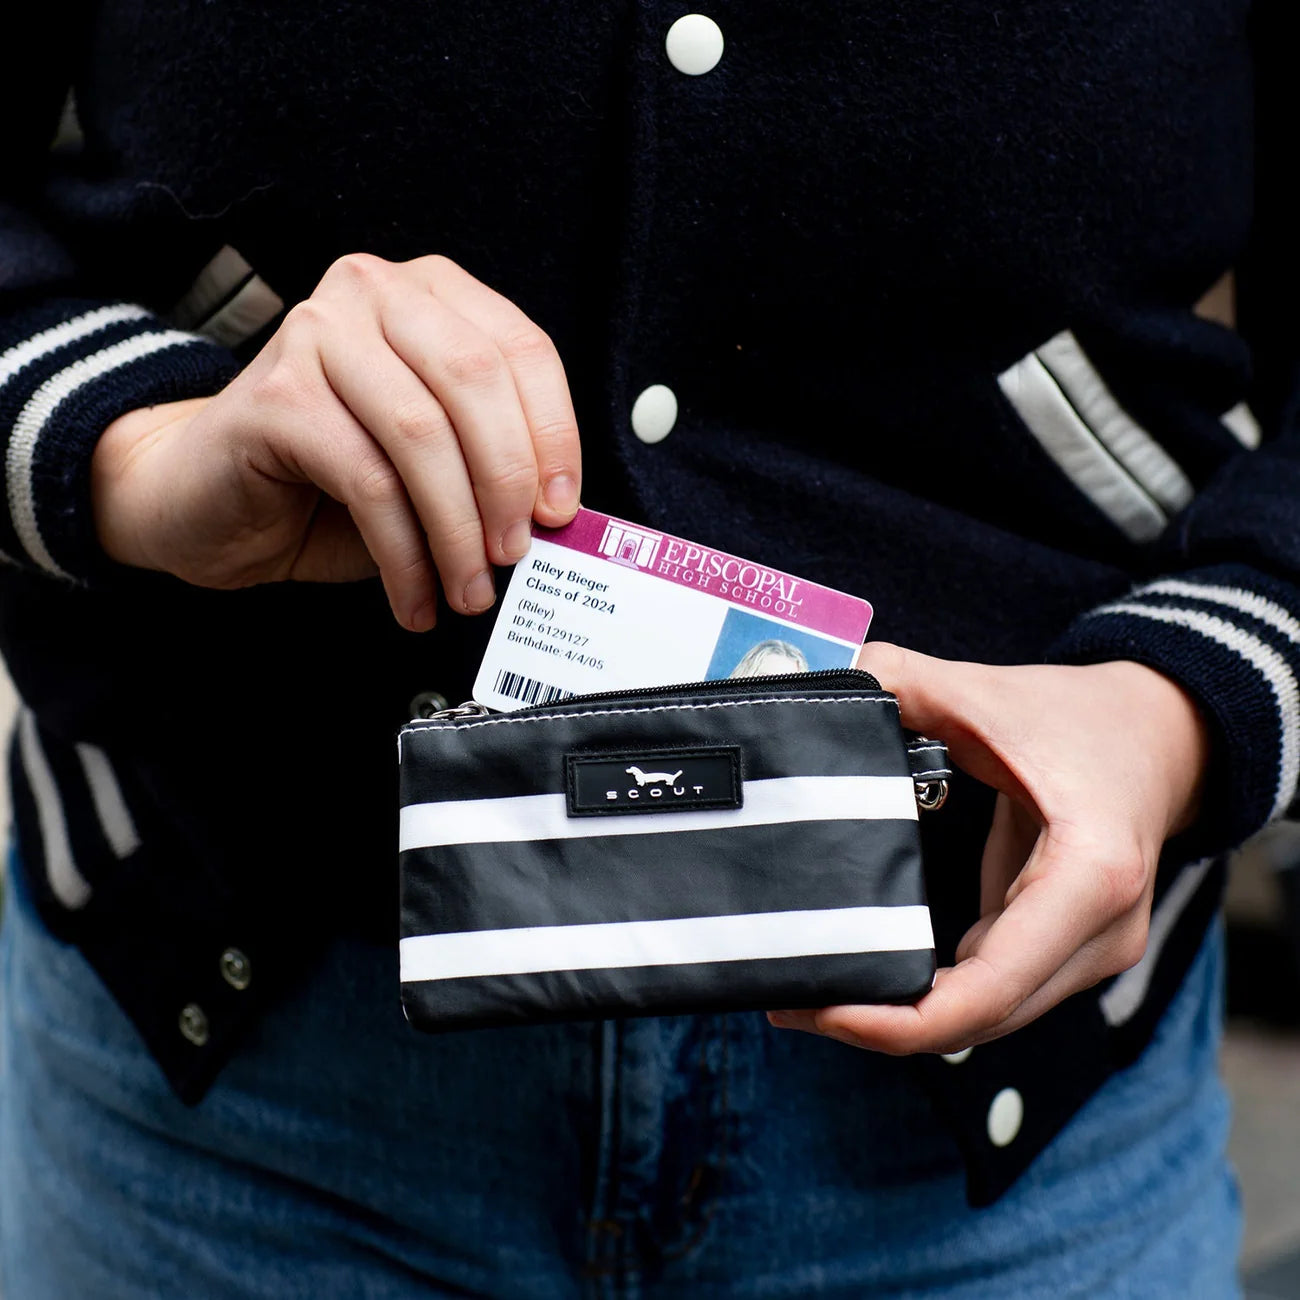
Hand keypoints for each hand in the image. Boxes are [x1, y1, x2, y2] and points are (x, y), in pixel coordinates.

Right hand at [91, 254, 581, 629]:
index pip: (521, 350)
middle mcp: (372, 293)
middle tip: (516, 555)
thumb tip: (557, 517)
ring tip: (468, 590)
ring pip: (422, 435)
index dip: (555, 435)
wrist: (210, 500)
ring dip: (457, 530)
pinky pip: (369, 482)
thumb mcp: (434, 461)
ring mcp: (317, 334)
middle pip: (476, 382)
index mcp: (429, 295)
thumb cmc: (332, 479)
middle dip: (508, 483)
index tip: (562, 510)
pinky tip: (415, 597)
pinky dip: (405, 554)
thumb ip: (491, 464)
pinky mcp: (276, 395)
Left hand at [768, 643, 1209, 1053]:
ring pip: (986, 1017)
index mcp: (1088, 875)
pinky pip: (993, 993)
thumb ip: (902, 681)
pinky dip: (932, 994)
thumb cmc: (1080, 717)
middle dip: (882, 1025)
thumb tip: (828, 683)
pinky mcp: (1072, 954)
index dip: (898, 1021)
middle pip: (980, 1020)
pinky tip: (870, 974)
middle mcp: (1102, 933)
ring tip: (812, 993)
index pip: (987, 990)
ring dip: (904, 1016)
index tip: (821, 1009)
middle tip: (789, 1001)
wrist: (1165, 735)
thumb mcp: (987, 693)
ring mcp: (1094, 953)